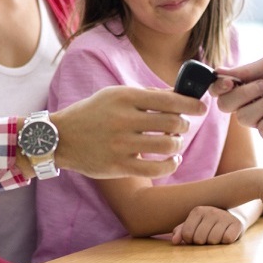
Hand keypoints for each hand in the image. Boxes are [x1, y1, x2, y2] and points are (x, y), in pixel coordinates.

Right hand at [50, 86, 205, 178]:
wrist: (60, 138)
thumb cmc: (92, 113)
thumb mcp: (114, 95)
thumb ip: (145, 95)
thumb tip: (177, 94)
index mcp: (124, 97)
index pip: (168, 98)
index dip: (190, 103)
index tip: (202, 108)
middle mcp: (123, 119)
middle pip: (172, 122)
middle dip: (184, 124)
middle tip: (183, 126)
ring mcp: (121, 144)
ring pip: (167, 146)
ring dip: (178, 144)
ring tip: (175, 143)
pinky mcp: (118, 166)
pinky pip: (156, 168)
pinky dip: (170, 164)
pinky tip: (172, 160)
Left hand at [170, 206, 245, 244]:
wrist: (232, 217)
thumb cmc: (208, 224)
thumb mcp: (194, 225)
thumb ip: (181, 232)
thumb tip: (174, 241)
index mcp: (197, 211)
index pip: (186, 234)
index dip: (189, 240)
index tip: (195, 237)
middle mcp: (211, 211)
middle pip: (199, 239)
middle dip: (202, 242)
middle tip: (207, 237)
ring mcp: (224, 217)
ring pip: (213, 240)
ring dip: (214, 243)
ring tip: (217, 235)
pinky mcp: (237, 224)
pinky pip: (227, 239)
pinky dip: (226, 241)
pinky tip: (226, 235)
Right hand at [212, 54, 262, 143]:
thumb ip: (248, 69)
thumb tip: (220, 72)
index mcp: (249, 84)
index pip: (222, 90)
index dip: (219, 87)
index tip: (228, 82)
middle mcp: (252, 103)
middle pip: (226, 106)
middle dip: (244, 94)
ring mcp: (262, 120)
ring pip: (243, 118)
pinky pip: (262, 130)